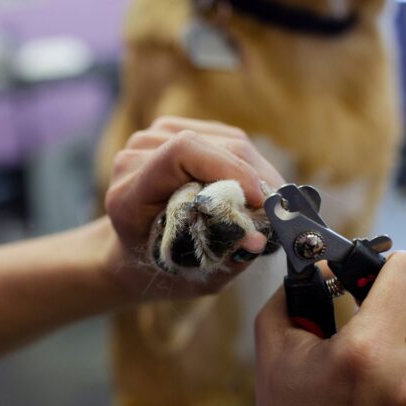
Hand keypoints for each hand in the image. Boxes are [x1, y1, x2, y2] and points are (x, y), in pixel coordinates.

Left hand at [102, 117, 283, 299]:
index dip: (228, 169)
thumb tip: (259, 240)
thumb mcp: (190, 275)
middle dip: (253, 176)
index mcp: (127, 195)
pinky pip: (225, 138)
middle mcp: (133, 159)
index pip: (181, 153)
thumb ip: (224, 258)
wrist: (132, 251)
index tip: (259, 200)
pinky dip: (247, 164)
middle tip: (278, 208)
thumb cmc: (160, 267)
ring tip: (268, 203)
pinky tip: (252, 189)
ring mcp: (150, 139)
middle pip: (209, 146)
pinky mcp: (172, 131)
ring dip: (256, 171)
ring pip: (225, 140)